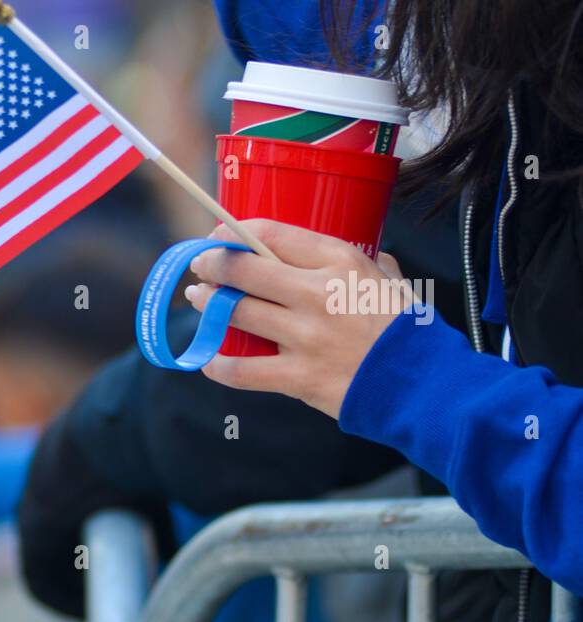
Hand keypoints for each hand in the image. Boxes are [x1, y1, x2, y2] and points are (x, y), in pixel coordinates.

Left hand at [185, 219, 412, 418]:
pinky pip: (242, 370)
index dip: (234, 233)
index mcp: (340, 262)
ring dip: (209, 305)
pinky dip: (218, 364)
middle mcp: (317, 294)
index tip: (220, 236)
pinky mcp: (298, 377)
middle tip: (201, 265)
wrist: (424, 385)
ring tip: (199, 299)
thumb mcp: (389, 279)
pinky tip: (209, 357)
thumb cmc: (407, 329)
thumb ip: (356, 263)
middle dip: (212, 264)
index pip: (271, 235)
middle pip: (243, 271)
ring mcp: (304, 338)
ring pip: (236, 314)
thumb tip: (324, 257)